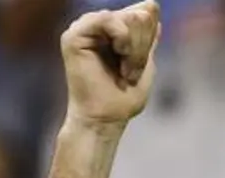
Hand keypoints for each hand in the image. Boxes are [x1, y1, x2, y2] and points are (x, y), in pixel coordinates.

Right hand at [60, 1, 159, 127]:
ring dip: (134, 49)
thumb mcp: (143, 61)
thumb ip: (146, 35)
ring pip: (128, 17)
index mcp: (111, 30)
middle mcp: (96, 26)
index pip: (145, 12)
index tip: (138, 67)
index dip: (148, 38)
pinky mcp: (73, 35)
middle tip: (129, 72)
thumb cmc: (123, 98)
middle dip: (142, 47)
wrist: (105, 119)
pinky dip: (122, 39)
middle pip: (139, 15)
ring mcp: (84, 28)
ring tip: (125, 71)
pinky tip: (118, 55)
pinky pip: (108, 18)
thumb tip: (151, 6)